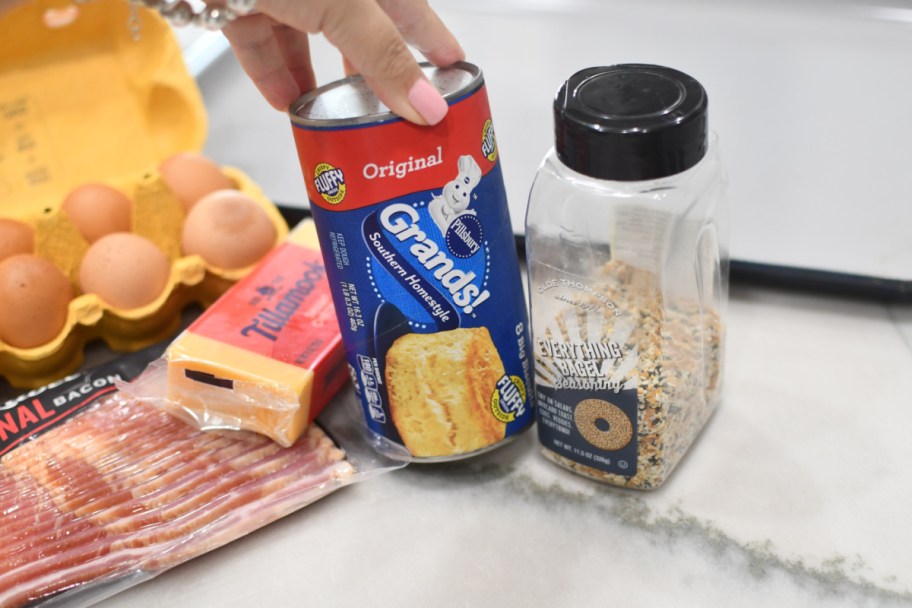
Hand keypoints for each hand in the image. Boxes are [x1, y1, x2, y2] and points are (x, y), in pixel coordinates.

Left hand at [222, 0, 463, 124]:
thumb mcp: (344, 4)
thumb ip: (384, 57)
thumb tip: (429, 107)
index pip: (410, 8)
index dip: (432, 40)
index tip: (453, 70)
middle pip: (358, 28)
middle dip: (370, 70)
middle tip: (390, 108)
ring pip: (308, 36)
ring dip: (319, 80)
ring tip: (333, 117)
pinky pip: (261, 40)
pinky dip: (274, 73)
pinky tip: (286, 103)